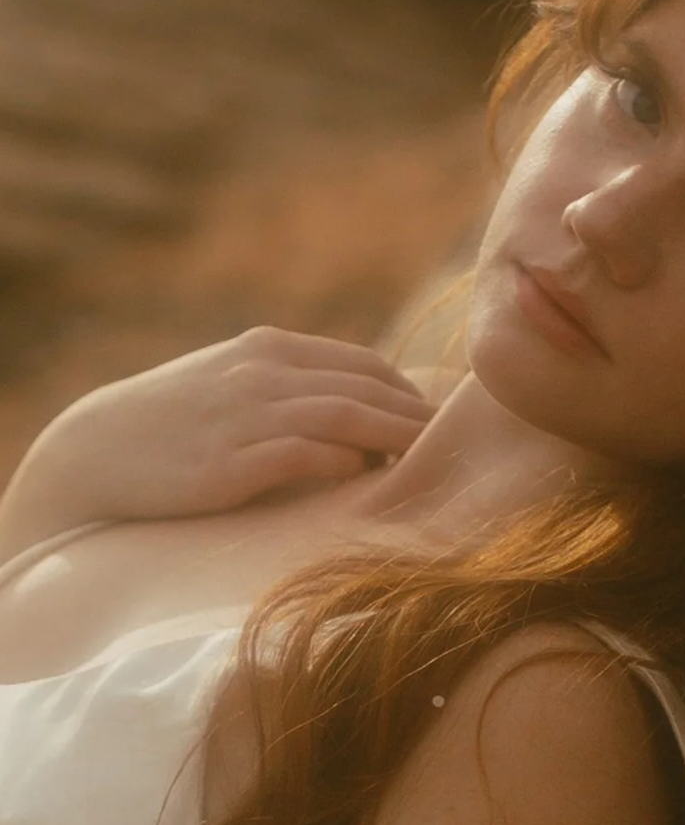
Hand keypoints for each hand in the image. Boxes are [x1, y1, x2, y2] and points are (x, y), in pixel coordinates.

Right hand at [0, 326, 433, 556]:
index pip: (361, 365)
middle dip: (414, 415)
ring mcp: (244, 416)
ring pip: (342, 417)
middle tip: (452, 441)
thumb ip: (290, 388)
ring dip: (394, 436)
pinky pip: (298, 455)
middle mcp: (263, 374)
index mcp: (269, 350)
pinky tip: (361, 474)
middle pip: (363, 389)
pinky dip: (338, 461)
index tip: (435, 417)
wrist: (93, 450)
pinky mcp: (225, 463)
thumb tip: (357, 422)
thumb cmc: (174, 421)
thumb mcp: (234, 382)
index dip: (406, 391)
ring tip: (427, 458)